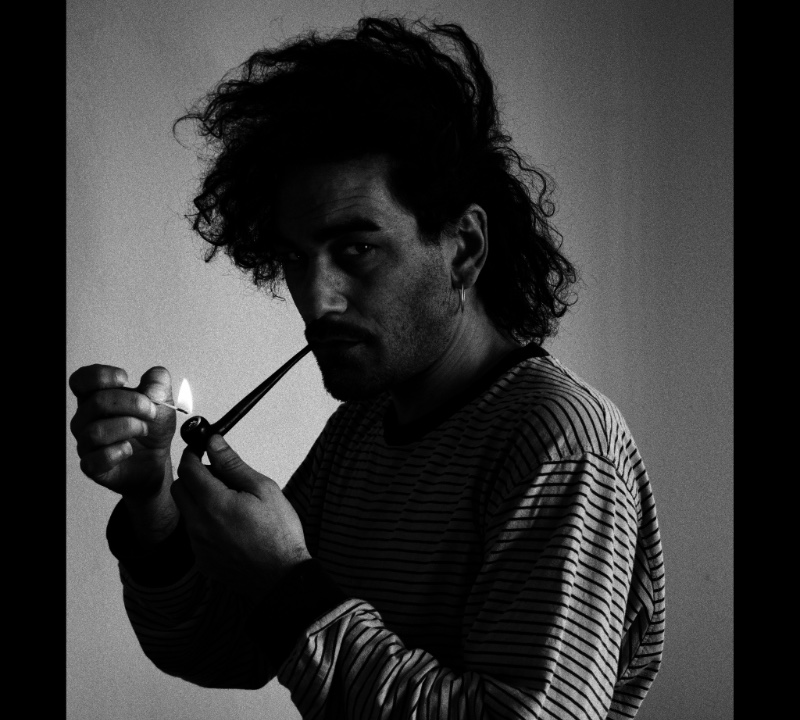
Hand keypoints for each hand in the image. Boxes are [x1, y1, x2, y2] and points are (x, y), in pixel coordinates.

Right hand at [69, 364, 176, 498]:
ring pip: (96, 431)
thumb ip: (159, 383)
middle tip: (151, 411)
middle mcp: (86, 419)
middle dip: (132, 403)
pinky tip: (129, 449)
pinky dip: (118, 452)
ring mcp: (87, 443)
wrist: (157, 460)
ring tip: (143, 429)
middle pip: (96, 402)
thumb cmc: (152, 429)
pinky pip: (96, 459)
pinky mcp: (92, 466)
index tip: (125, 378)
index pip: (81, 380)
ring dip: (128, 427)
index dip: (100, 375)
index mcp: (97, 397)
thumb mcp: (163, 401)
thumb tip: (154, 378)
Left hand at [172, 434, 310, 600]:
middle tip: (219, 476)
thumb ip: (233, 465)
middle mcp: (199, 524)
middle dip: (193, 476)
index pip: (188, 468)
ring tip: (230, 503)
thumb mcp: (263, 489)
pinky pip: (194, 533)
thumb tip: (214, 443)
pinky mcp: (201, 559)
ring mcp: (198, 544)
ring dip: (198, 500)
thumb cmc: (279, 534)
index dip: (193, 453)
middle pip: (179, 488)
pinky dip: (204, 522)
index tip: (202, 448)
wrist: (282, 577)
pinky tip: (230, 526)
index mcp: (214, 503)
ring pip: (186, 511)